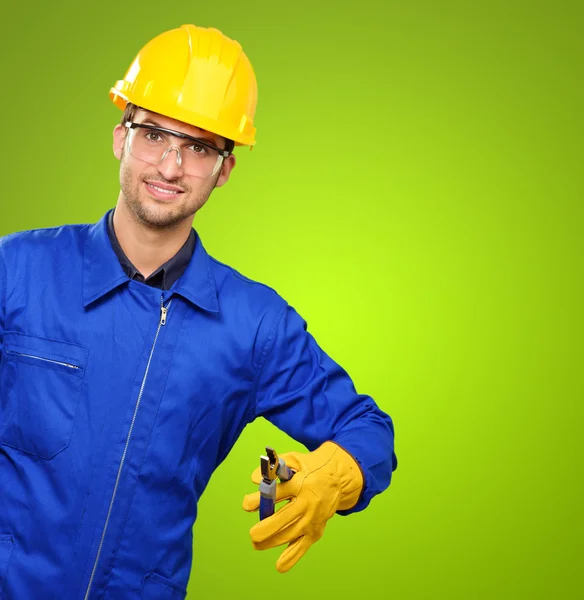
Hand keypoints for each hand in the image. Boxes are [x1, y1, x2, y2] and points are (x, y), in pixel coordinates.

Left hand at [242, 441, 362, 572]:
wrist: (337, 479)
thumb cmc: (309, 468)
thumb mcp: (293, 459)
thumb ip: (273, 467)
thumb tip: (254, 479)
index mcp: (300, 483)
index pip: (278, 493)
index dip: (260, 499)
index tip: (246, 505)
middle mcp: (307, 503)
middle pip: (284, 519)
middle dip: (266, 528)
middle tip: (253, 534)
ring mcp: (312, 519)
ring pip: (290, 535)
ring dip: (271, 542)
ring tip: (256, 543)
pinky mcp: (316, 531)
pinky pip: (303, 547)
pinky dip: (292, 558)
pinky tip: (280, 566)